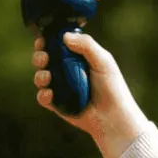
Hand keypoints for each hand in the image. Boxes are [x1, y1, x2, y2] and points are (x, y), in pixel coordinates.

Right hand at [31, 0, 149, 157]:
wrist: (118, 122)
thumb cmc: (115, 91)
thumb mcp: (104, 62)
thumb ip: (86, 46)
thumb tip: (66, 35)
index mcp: (80, 57)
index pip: (57, 43)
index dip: (47, 40)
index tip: (44, 40)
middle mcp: (71, 71)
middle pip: (44, 58)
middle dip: (39, 57)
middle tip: (43, 60)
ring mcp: (65, 89)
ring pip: (41, 77)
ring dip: (39, 76)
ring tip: (47, 80)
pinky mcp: (62, 107)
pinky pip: (45, 98)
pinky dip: (44, 96)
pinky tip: (49, 96)